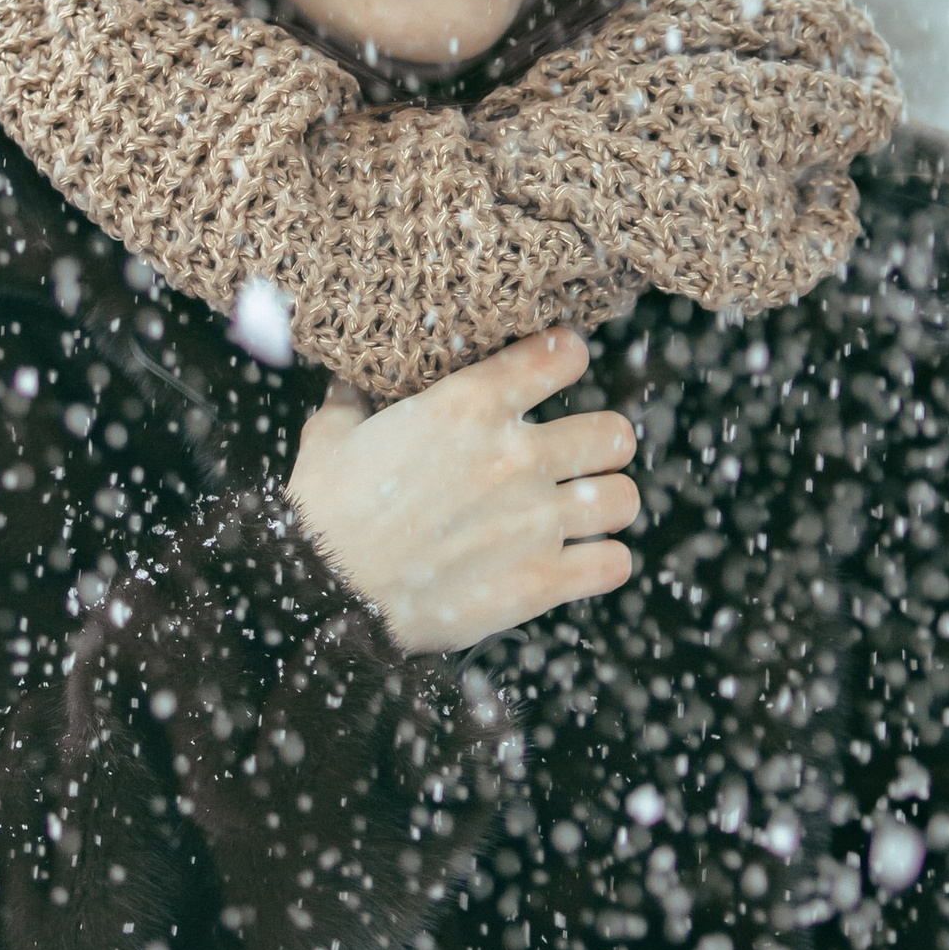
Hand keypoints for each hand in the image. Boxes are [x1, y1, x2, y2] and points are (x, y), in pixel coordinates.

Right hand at [286, 327, 638, 654]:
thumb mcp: (331, 438)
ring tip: (586, 512)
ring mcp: (534, 520)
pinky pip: (614, 564)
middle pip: (615, 433)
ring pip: (625, 498)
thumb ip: (352, 402)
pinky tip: (582, 563)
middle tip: (582, 457)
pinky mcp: (540, 581)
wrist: (323, 593)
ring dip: (608, 504)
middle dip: (604, 444)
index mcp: (470, 406)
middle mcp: (515, 456)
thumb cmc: (323, 512)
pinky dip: (603, 564)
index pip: (560, 356)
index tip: (560, 366)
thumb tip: (349, 381)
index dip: (566, 358)